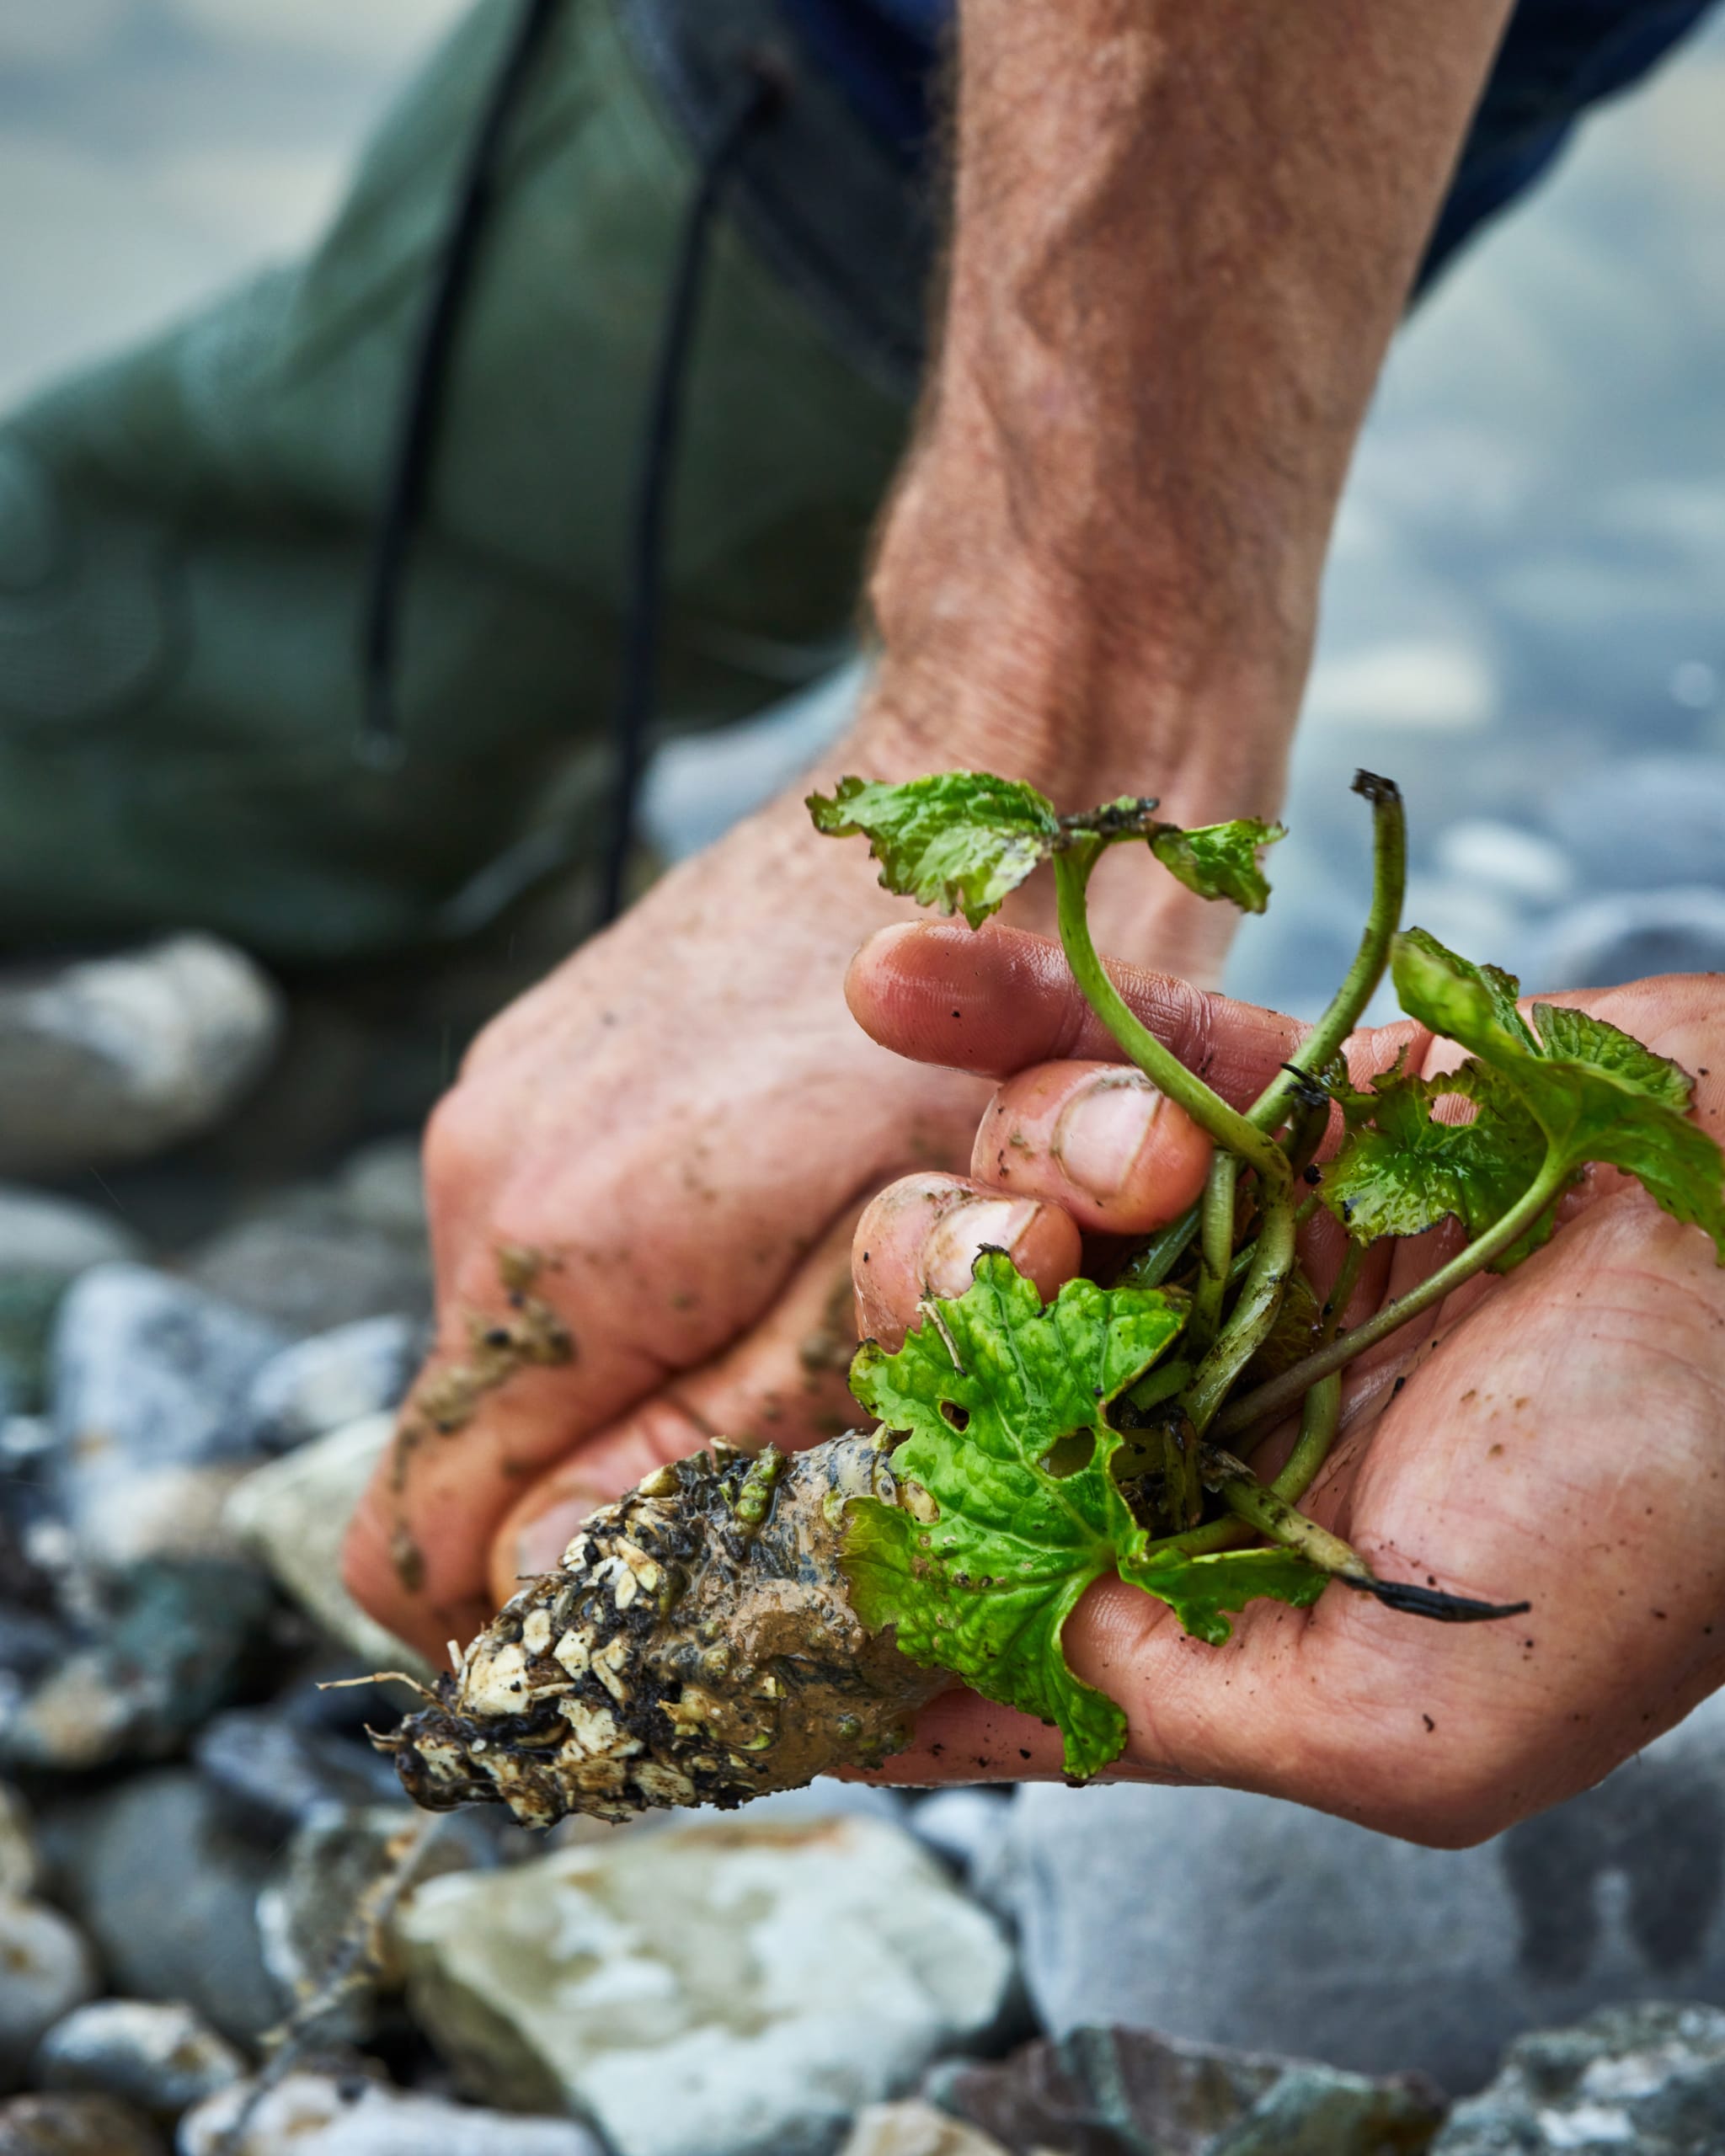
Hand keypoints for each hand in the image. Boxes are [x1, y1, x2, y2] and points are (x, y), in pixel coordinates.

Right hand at [341, 735, 1245, 1659]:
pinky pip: (559, 1227)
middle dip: (612, 1497)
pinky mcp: (562, 1043)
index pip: (418, 1545)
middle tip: (792, 1493)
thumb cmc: (1009, 1023)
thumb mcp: (908, 1287)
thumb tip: (550, 1600)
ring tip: (813, 1336)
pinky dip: (647, 1274)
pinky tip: (783, 1223)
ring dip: (643, 1376)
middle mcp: (487, 1167)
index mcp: (550, 1252)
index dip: (520, 1632)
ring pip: (528, 1336)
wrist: (1016, 762)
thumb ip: (714, 1449)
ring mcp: (515, 1088)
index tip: (650, 1645)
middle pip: (480, 1443)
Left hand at [845, 919, 1724, 1845]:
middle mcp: (1206, 1414)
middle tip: (1010, 1299)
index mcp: (1224, 1579)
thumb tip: (993, 1650)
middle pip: (967, 1384)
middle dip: (941, 1336)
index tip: (701, 1588)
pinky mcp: (1272, 1106)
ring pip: (1010, 1208)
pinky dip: (992, 1006)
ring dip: (1013, 1177)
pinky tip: (890, 972)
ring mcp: (1232, 1250)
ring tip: (1129, 1169)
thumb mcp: (1420, 1726)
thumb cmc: (1659, 1521)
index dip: (852, 1611)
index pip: (991, 1612)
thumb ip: (1184, 1703)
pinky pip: (1102, 1048)